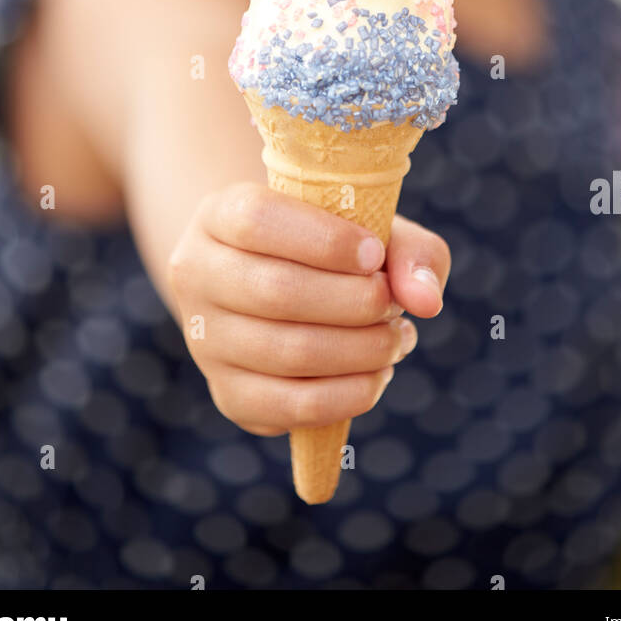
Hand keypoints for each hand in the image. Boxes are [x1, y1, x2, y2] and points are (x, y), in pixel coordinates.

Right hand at [167, 182, 450, 435]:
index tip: (374, 254)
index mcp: (218, 214)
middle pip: (277, 292)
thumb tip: (424, 299)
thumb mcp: (367, 227)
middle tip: (392, 305)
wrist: (275, 281)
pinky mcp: (228, 395)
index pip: (258, 221)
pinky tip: (377, 374)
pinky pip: (291, 406)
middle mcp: (197, 274)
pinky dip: (349, 395)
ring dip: (361, 350)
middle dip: (355, 302)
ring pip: (287, 353)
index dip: (325, 241)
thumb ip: (407, 250)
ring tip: (396, 338)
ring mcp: (205, 340)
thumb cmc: (330, 247)